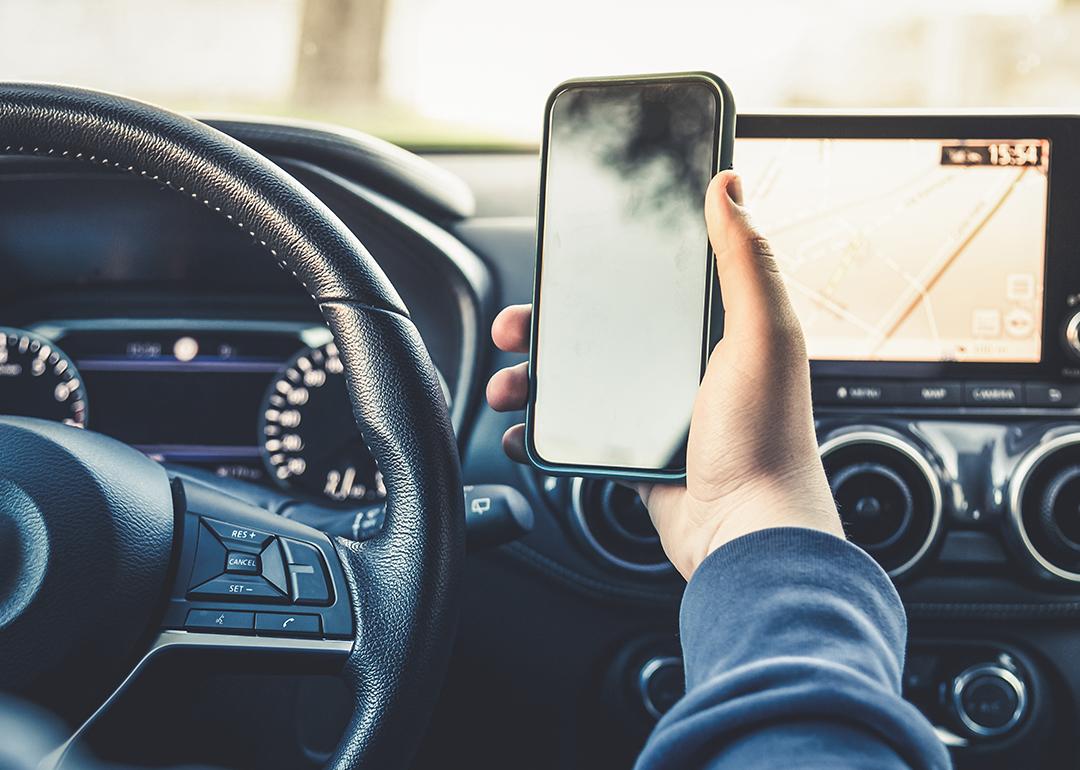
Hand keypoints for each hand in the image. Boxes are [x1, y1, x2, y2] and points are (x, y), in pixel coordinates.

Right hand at [487, 171, 842, 579]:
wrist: (747, 533)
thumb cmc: (766, 438)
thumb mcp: (762, 335)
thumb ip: (746, 260)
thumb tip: (728, 185)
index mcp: (712, 328)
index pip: (648, 279)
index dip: (600, 265)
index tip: (561, 258)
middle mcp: (680, 363)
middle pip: (597, 327)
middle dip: (546, 323)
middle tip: (515, 325)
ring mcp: (653, 410)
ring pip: (576, 378)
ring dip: (531, 377)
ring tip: (507, 385)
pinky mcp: (633, 452)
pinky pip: (575, 431)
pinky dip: (541, 430)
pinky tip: (522, 429)